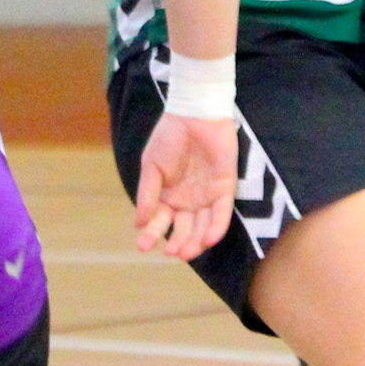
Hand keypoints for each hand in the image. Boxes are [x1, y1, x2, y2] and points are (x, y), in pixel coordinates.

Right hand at [133, 112, 237, 259]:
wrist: (194, 113)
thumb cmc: (169, 137)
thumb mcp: (151, 165)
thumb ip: (147, 193)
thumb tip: (139, 223)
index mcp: (168, 196)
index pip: (161, 221)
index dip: (152, 234)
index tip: (142, 246)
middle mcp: (188, 201)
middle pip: (183, 229)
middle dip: (177, 243)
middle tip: (170, 252)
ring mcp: (207, 196)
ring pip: (203, 227)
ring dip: (195, 242)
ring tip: (185, 252)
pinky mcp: (225, 189)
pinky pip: (222, 213)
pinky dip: (216, 228)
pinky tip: (207, 240)